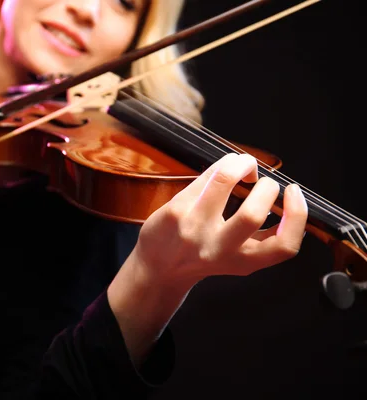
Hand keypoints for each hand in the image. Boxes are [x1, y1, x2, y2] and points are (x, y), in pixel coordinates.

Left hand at [134, 152, 307, 284]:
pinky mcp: (176, 211)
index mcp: (243, 261)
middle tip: (263, 181)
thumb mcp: (237, 256)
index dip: (298, 215)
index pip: (284, 246)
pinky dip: (220, 166)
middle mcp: (219, 248)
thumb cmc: (201, 254)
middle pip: (253, 215)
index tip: (293, 193)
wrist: (158, 267)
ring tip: (244, 164)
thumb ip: (260, 236)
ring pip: (223, 183)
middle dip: (266, 187)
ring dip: (241, 164)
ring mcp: (194, 228)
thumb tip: (288, 199)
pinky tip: (221, 169)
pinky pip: (204, 177)